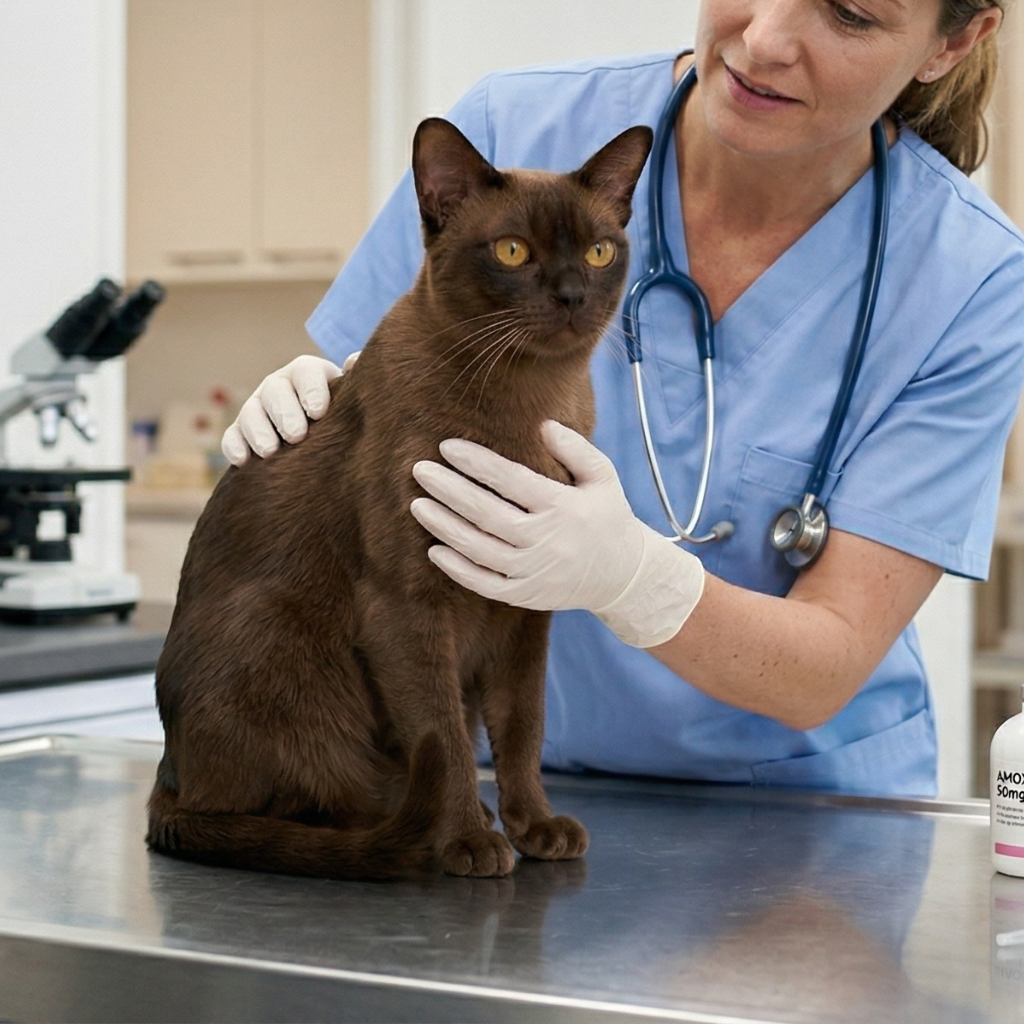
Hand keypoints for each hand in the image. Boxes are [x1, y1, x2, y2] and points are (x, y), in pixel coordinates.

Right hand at [221, 353, 358, 464]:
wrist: (319, 426)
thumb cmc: (340, 409)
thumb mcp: (350, 393)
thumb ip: (355, 379)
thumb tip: (355, 363)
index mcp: (307, 372)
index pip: (306, 372)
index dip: (311, 390)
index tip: (318, 412)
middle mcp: (279, 385)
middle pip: (276, 392)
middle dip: (285, 414)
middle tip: (296, 435)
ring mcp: (257, 407)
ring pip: (251, 413)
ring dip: (258, 431)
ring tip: (270, 451)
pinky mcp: (242, 431)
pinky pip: (232, 435)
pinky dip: (234, 446)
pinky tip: (242, 460)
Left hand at [410, 420, 704, 647]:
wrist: (623, 575)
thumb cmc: (606, 516)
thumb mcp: (602, 477)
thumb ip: (575, 449)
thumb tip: (543, 424)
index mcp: (563, 506)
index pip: (511, 480)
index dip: (476, 462)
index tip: (447, 447)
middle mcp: (547, 540)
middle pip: (487, 513)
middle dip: (449, 490)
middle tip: (419, 470)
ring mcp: (534, 571)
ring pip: (480, 549)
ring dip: (445, 526)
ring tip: (418, 504)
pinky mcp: (525, 595)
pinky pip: (484, 584)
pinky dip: (458, 569)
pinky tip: (434, 549)